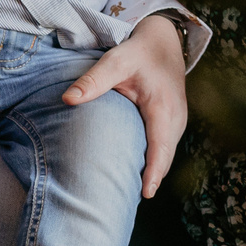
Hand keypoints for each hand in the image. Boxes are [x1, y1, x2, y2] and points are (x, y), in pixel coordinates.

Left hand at [65, 14, 189, 196]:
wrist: (165, 41)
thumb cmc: (139, 52)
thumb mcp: (116, 61)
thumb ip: (92, 80)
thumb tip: (67, 99)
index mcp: (163, 107)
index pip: (160, 146)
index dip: (154, 171)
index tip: (146, 194)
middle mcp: (176, 118)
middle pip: (165, 157)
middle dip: (152, 180)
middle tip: (128, 203)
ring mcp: (178, 121)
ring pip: (167, 155)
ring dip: (154, 173)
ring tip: (131, 195)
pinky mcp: (174, 123)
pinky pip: (166, 148)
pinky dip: (156, 162)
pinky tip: (138, 174)